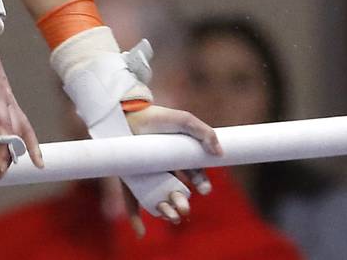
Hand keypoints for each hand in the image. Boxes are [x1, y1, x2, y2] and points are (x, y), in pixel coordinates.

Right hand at [0, 40, 43, 178]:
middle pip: (15, 129)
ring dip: (4, 144)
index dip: (33, 146)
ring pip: (3, 121)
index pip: (25, 126)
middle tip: (6, 174)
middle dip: (15, 152)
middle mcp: (6, 99)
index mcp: (9, 102)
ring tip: (2, 165)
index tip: (39, 165)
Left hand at [121, 103, 221, 234]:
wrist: (127, 114)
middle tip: (184, 205)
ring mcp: (148, 176)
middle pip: (179, 193)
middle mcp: (164, 169)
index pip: (195, 176)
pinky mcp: (130, 181)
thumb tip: (219, 153)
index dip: (202, 184)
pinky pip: (134, 204)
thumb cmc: (156, 117)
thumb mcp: (183, 121)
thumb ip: (204, 132)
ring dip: (167, 213)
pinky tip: (140, 231)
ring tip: (170, 214)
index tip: (205, 188)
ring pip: (160, 201)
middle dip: (185, 203)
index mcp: (178, 157)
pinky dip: (137, 220)